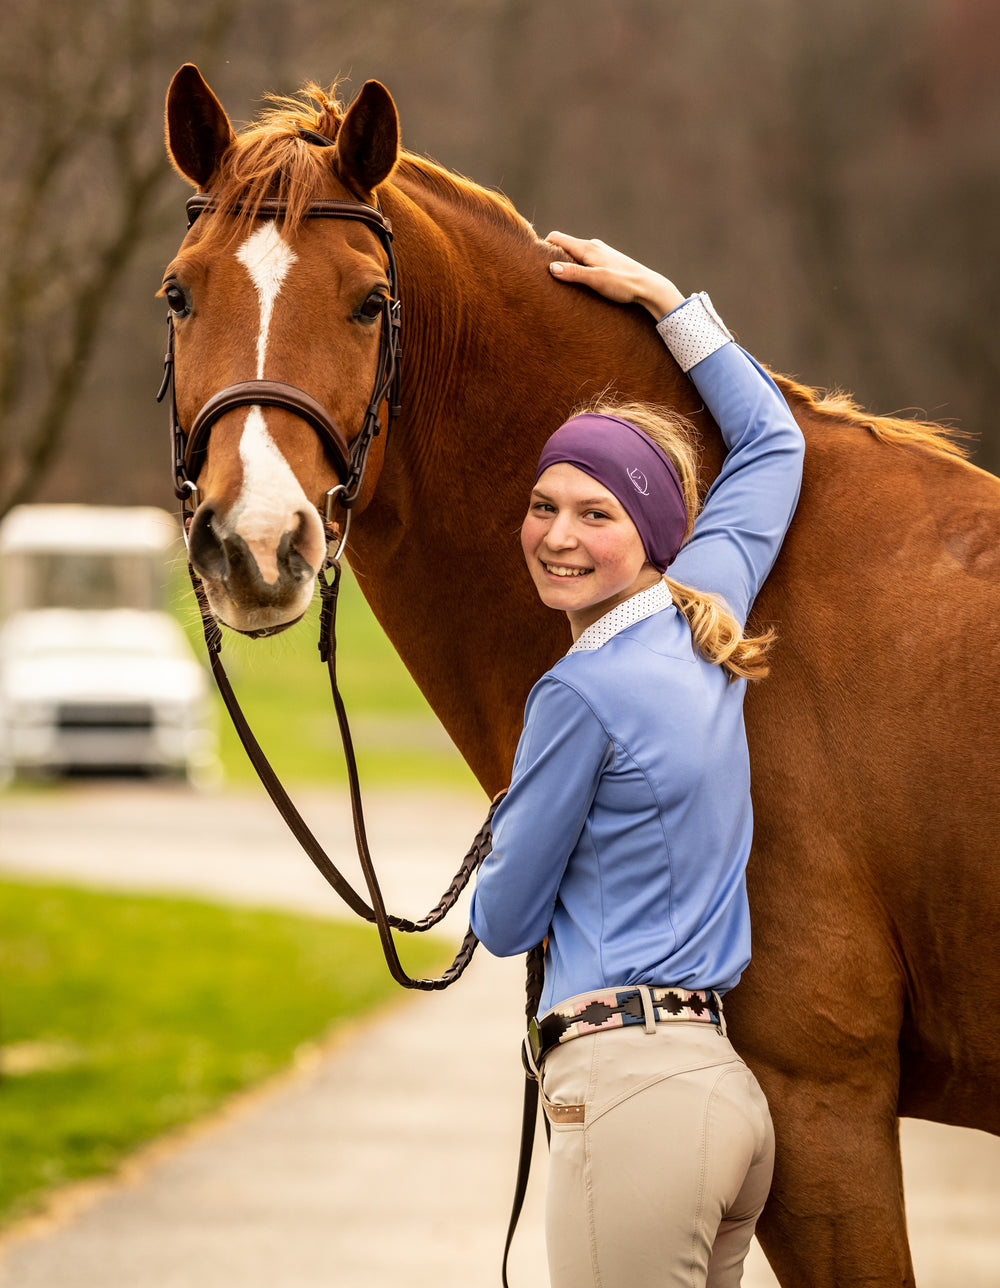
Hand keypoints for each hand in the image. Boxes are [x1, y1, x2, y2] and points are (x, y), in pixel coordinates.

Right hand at [545, 231, 685, 319]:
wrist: (648, 287)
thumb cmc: (623, 284)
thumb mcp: (596, 280)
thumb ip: (574, 273)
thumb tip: (551, 268)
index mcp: (587, 247)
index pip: (556, 238)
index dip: (543, 247)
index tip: (535, 262)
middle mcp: (593, 246)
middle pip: (564, 245)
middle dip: (552, 257)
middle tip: (543, 274)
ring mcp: (600, 252)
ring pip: (575, 253)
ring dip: (566, 263)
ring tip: (560, 280)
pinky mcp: (606, 261)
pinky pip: (585, 260)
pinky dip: (577, 267)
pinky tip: (580, 281)